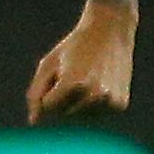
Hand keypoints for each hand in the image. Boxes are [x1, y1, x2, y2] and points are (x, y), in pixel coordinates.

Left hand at [26, 1, 136, 124]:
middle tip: (76, 72)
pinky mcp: (120, 105)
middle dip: (63, 97)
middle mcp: (94, 95)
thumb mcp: (48, 64)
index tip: (59, 72)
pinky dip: (93, 104)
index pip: (48, 106)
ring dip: (77, 102)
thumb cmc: (74, 48)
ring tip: (87, 77)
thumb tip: (33, 121)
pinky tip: (99, 84)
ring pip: (80, 116)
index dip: (49, 90)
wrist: (110, 32)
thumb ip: (36, 93)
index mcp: (73, 83)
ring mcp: (109, 101)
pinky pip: (96, 114)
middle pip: (63, 113)